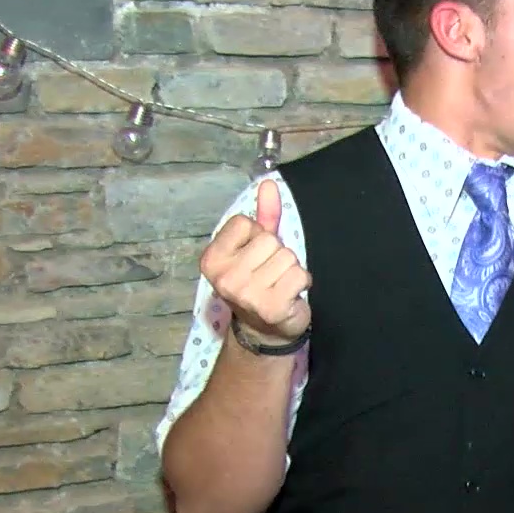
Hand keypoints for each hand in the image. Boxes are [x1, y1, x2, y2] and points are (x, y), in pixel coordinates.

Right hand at [199, 178, 311, 341]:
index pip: (243, 222)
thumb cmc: (259, 282)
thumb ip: (263, 215)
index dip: (256, 235)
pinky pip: (300, 275)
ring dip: (290, 269)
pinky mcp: (272, 307)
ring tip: (279, 284)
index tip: (253, 256)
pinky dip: (302, 282)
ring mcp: (246, 294)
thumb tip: (269, 182)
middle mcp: (224, 277)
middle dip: (277, 254)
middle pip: (269, 240)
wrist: (264, 330)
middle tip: (269, 274)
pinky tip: (289, 295)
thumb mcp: (256, 247)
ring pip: (287, 257)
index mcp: (212, 259)